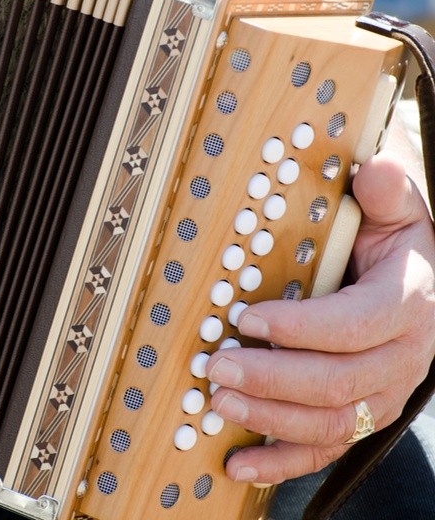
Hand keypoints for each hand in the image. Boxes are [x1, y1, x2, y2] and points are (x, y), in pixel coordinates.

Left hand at [206, 152, 434, 483]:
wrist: (416, 279)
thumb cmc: (393, 240)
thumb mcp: (396, 207)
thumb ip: (386, 190)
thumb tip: (373, 170)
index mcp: (408, 305)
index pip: (356, 325)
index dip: (301, 327)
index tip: (248, 317)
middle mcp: (403, 358)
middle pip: (337, 382)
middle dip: (270, 377)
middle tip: (217, 363)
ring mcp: (383, 393)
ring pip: (330, 423)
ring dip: (269, 417)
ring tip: (217, 400)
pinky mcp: (362, 415)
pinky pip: (326, 449)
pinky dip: (282, 461)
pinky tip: (240, 461)